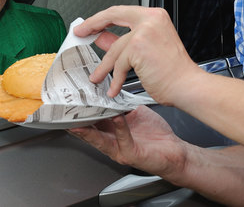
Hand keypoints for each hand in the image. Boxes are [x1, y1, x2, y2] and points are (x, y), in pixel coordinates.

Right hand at [69, 105, 190, 184]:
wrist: (175, 152)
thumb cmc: (155, 135)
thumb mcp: (134, 115)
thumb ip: (121, 106)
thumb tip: (112, 89)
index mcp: (110, 132)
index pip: (90, 123)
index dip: (79, 113)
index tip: (71, 101)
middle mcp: (111, 143)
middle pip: (89, 132)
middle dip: (77, 121)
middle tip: (68, 109)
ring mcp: (119, 150)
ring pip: (99, 139)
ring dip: (90, 128)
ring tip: (83, 116)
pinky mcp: (131, 154)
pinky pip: (123, 139)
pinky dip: (119, 127)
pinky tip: (117, 117)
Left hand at [74, 6, 199, 104]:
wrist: (187, 86)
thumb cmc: (173, 72)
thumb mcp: (145, 51)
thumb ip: (123, 43)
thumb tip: (101, 38)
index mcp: (155, 17)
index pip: (122, 11)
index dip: (102, 18)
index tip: (90, 25)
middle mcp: (151, 19)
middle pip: (113, 16)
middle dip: (93, 25)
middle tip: (81, 33)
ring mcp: (144, 31)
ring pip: (115, 48)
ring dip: (105, 66)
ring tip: (98, 77)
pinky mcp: (138, 46)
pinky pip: (119, 63)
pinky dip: (116, 78)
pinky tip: (114, 87)